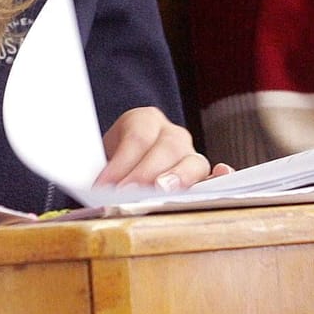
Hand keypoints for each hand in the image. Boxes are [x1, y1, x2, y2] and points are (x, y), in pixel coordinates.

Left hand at [94, 107, 227, 190]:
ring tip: (161, 193)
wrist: (132, 164)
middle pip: (166, 148)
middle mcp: (172, 134)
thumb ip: (103, 170)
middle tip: (128, 194)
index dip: (120, 164)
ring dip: (177, 179)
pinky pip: (215, 175)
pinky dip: (218, 178)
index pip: (136, 138)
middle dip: (146, 173)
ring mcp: (191, 153)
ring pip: (193, 161)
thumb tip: (94, 188)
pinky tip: (219, 177)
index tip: (104, 187)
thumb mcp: (105, 157)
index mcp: (144, 120)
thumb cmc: (118, 164)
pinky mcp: (204, 176)